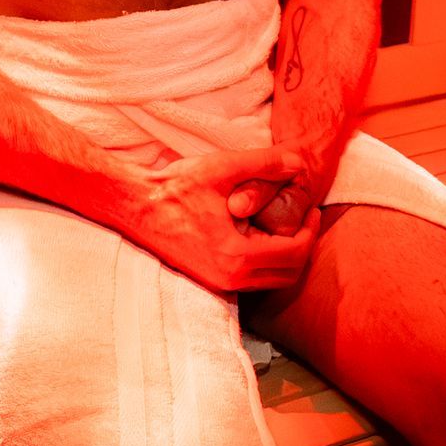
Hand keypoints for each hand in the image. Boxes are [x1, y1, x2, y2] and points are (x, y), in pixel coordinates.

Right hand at [125, 145, 320, 293]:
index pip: (293, 254)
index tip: (312, 210)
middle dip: (304, 247)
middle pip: (288, 275)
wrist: (133, 206)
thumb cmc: (173, 187)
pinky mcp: (208, 280)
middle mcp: (228, 278)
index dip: (310, 231)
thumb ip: (264, 163)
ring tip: (286, 224)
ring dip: (286, 256)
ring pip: (270, 281)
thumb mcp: (221, 167)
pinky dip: (266, 261)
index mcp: (235, 255)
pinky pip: (251, 280)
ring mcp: (217, 283)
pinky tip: (260, 232)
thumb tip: (300, 163)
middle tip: (306, 219)